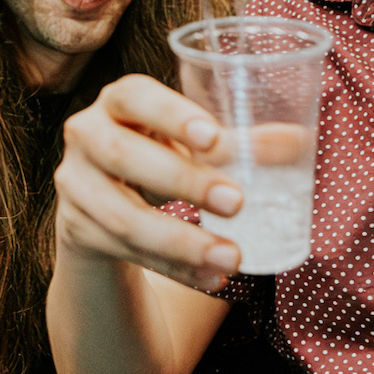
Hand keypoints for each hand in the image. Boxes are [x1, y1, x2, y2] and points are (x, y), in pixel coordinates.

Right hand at [54, 75, 244, 292]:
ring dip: (182, 241)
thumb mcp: (190, 144)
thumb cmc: (159, 155)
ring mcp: (76, 185)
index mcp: (117, 102)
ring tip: (232, 256)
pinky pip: (126, 252)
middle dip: (182, 181)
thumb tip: (297, 142)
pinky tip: (211, 278)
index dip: (170, 114)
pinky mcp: (78, 229)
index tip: (213, 137)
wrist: (103, 202)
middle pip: (123, 155)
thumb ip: (237, 142)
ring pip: (123, 217)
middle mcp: (86, 136)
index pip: (134, 95)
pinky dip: (174, 268)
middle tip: (237, 202)